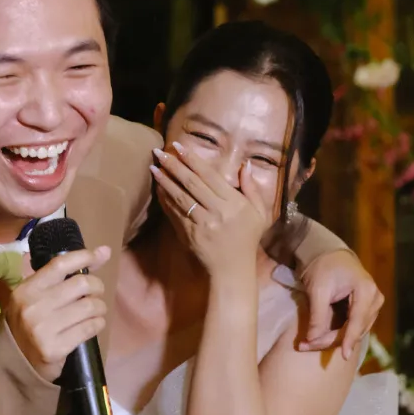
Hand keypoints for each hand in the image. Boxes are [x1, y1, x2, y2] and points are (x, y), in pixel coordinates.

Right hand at [0, 246, 110, 379]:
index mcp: (27, 289)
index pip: (59, 264)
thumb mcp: (35, 296)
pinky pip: (89, 328)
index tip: (101, 254)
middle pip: (80, 284)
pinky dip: (98, 323)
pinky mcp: (55, 348)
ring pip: (89, 307)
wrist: (17, 361)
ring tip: (96, 310)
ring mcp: (43, 329)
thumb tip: (104, 252)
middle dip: (96, 286)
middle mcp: (33, 306)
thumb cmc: (30, 322)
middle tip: (96, 293)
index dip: (84, 256)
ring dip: (99, 307)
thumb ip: (63, 276)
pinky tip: (94, 324)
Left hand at [151, 143, 268, 278]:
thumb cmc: (247, 237)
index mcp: (233, 203)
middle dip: (174, 165)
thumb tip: (246, 165)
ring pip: (179, 197)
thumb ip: (252, 188)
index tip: (178, 146)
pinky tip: (158, 188)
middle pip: (191, 183)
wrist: (232, 268)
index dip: (193, 160)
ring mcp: (200, 224)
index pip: (209, 176)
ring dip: (165, 181)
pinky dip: (165, 200)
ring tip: (153, 167)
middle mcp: (216, 211)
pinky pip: (174, 213)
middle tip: (159, 152)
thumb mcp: (260, 213)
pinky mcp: (188, 234)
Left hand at [295, 249, 383, 360]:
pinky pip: (353, 327)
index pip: (357, 321)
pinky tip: (318, 337)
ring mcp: (373, 305)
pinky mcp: (366, 310)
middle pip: (355, 329)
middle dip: (331, 340)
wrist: (330, 255)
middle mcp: (375, 299)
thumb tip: (312, 340)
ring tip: (307, 343)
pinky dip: (337, 333)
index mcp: (366, 290)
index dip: (349, 339)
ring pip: (354, 331)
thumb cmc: (324, 267)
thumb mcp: (318, 290)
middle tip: (305, 346)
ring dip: (332, 339)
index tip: (343, 356)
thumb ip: (318, 315)